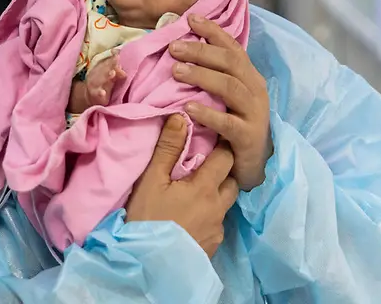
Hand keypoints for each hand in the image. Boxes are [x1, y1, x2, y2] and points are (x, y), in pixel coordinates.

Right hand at [68, 54, 125, 113]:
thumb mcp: (111, 76)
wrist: (90, 96)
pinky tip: (103, 92)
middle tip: (116, 59)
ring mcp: (94, 84)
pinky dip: (99, 93)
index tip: (117, 53)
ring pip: (99, 79)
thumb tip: (124, 71)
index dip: (112, 57)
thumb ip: (117, 71)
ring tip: (112, 73)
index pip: (107, 61)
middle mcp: (96, 74)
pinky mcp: (94, 94)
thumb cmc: (103, 83)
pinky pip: (97, 93)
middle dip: (110, 64)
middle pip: (103, 68)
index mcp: (100, 68)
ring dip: (106, 76)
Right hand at [126, 115, 238, 257]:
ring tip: (199, 191)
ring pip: (226, 203)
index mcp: (206, 187)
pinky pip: (218, 223)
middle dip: (223, 170)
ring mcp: (218, 228)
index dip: (221, 145)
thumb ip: (167, 148)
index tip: (212, 138)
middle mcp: (218, 207)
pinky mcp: (213, 245)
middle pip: (232, 181)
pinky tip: (193, 215)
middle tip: (205, 165)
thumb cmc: (147, 218)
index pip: (226, 157)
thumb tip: (180, 117)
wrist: (147, 263)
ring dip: (217, 194)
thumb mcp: (151, 180)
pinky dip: (210, 215)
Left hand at [170, 14, 272, 190]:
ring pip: (230, 87)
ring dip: (202, 76)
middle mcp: (255, 90)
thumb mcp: (223, 96)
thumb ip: (210, 74)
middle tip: (173, 47)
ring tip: (176, 71)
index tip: (190, 19)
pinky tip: (188, 107)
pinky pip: (228, 123)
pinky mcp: (249, 137)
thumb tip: (180, 46)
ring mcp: (255, 114)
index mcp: (249, 76)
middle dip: (201, 52)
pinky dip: (208, 114)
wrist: (251, 166)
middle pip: (230, 63)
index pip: (232, 48)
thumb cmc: (231, 125)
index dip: (213, 32)